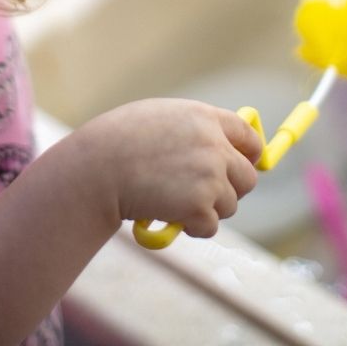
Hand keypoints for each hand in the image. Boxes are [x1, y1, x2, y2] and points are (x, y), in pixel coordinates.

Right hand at [81, 99, 261, 237]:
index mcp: (205, 118)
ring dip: (207, 209)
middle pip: (247, 177)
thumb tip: (217, 146)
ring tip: (175, 203)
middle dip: (231, 189)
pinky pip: (210, 226)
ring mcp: (210, 177)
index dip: (249, 154)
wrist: (97, 167)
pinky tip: (169, 216)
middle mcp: (215, 145)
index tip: (246, 165)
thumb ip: (194, 130)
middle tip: (207, 195)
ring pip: (229, 205)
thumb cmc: (117, 141)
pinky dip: (193, 227)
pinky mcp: (199, 207)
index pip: (248, 136)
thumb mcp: (161, 118)